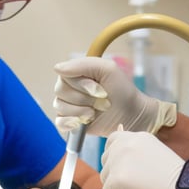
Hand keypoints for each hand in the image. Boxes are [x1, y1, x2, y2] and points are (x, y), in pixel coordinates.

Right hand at [52, 57, 176, 135]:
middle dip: (84, 98)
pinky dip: (71, 123)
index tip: (100, 89)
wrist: (132, 114)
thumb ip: (82, 64)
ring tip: (96, 112)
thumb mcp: (107, 69)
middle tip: (102, 101)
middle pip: (60, 91)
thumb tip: (56, 67)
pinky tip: (84, 121)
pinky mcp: (71, 123)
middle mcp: (69, 89)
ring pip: (60, 106)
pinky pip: (59, 122)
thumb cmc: (122, 90)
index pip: (64, 75)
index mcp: (76, 74)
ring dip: (81, 111)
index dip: (81, 84)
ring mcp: (69, 106)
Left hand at [100, 130, 185, 188]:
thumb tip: (120, 164)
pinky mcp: (116, 179)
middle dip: (114, 172)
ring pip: (105, 176)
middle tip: (132, 184)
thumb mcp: (156, 155)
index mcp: (138, 136)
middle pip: (105, 159)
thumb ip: (137, 154)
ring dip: (116, 187)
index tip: (123, 167)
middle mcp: (125, 144)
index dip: (115, 155)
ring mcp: (119, 160)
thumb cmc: (178, 180)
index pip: (113, 140)